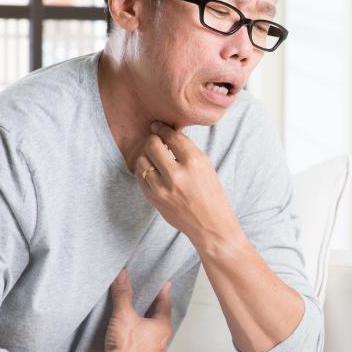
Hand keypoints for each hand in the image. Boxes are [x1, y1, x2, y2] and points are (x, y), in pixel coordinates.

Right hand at [104, 269, 172, 351]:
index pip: (165, 305)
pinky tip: (137, 342)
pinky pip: (147, 349)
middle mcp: (162, 342)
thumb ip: (123, 294)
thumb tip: (122, 275)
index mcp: (162, 328)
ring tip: (144, 320)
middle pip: (161, 321)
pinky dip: (144, 342)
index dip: (163, 293)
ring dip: (151, 328)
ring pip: (155, 337)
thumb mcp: (123, 314)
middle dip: (156, 310)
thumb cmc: (124, 344)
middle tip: (152, 300)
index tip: (165, 285)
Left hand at [133, 121, 238, 244]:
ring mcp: (163, 188)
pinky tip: (152, 171)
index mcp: (194, 162)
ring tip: (154, 157)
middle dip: (153, 140)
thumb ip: (187, 151)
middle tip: (155, 140)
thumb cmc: (211, 194)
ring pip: (142, 161)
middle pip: (153, 145)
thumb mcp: (206, 167)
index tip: (158, 126)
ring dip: (147, 156)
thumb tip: (167, 135)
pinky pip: (140, 177)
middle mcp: (177, 174)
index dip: (163, 129)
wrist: (210, 225)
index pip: (172, 137)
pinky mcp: (154, 199)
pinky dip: (144, 171)